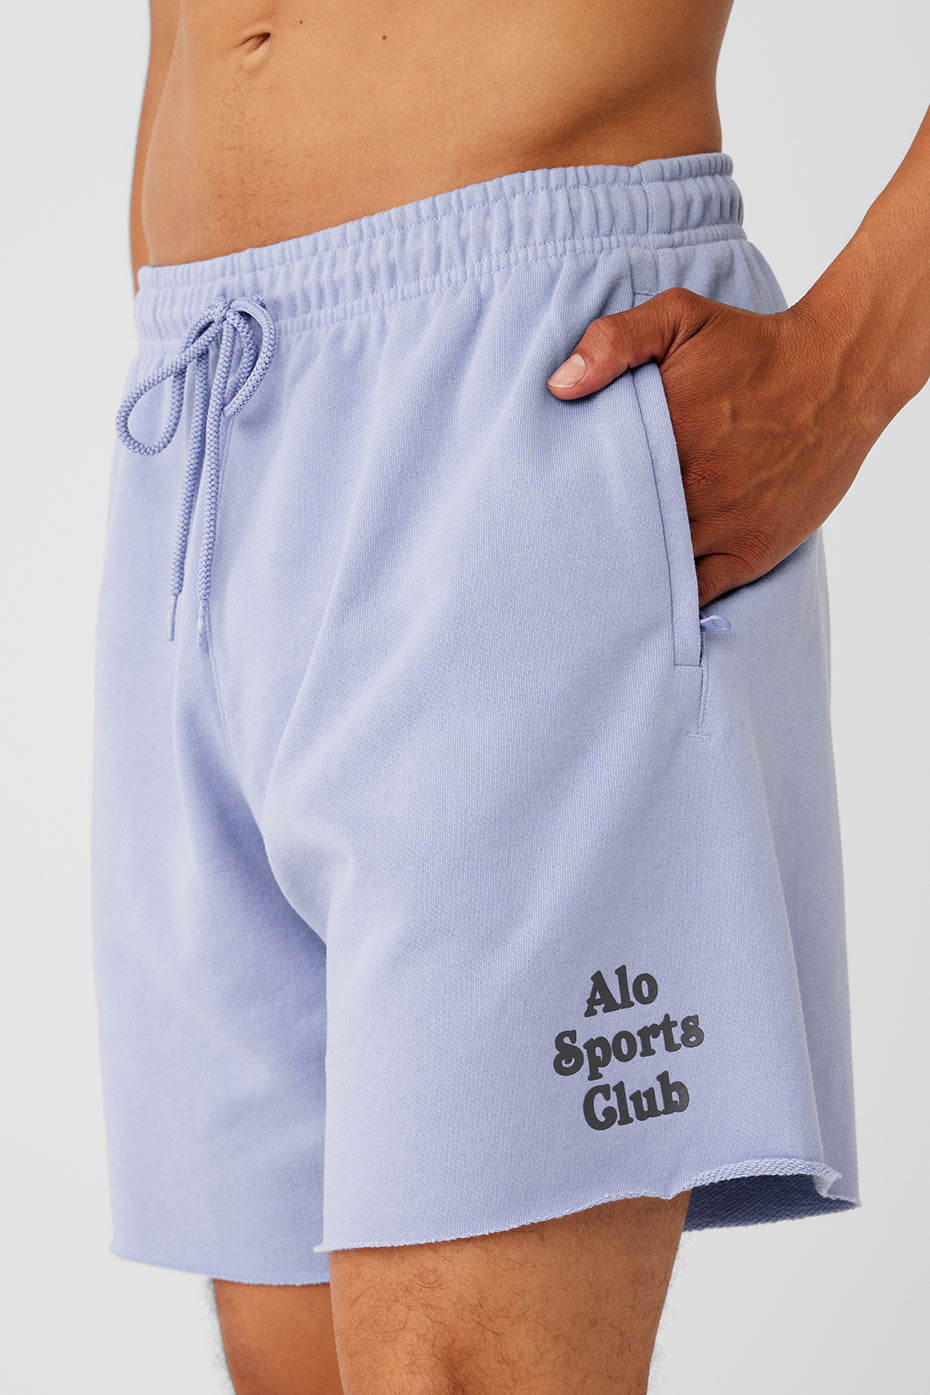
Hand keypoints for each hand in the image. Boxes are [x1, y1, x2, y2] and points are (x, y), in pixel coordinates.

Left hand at [546, 288, 879, 607]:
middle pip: (618, 531)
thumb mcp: (681, 317)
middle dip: (589, 542)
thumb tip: (560, 387)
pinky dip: (669, 601)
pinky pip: (698, 592)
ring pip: (654, 568)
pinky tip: (644, 604)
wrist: (840, 374)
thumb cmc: (754, 346)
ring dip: (625, 576)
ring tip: (592, 581)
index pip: (594, 482)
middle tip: (556, 551)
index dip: (566, 499)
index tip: (545, 506)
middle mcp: (691, 486)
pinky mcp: (751, 550)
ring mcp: (722, 525)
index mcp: (664, 434)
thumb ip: (614, 340)